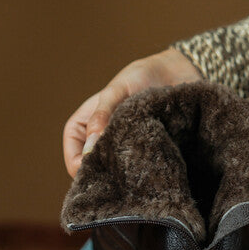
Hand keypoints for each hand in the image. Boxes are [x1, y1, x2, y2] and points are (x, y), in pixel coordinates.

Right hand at [62, 47, 201, 176]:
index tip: (96, 170)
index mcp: (84, 127)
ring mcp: (122, 148)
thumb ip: (102, 114)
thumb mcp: (117, 91)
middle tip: (119, 176)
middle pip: (94, 170)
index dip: (80, 167)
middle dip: (104, 175)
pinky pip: (137, 169)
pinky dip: (142, 170)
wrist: (175, 73)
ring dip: (124, 174)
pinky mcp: (143, 152)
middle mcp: (101, 141)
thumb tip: (90, 147)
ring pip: (116, 174)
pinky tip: (150, 166)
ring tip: (136, 168)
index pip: (74, 157)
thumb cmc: (140, 76)